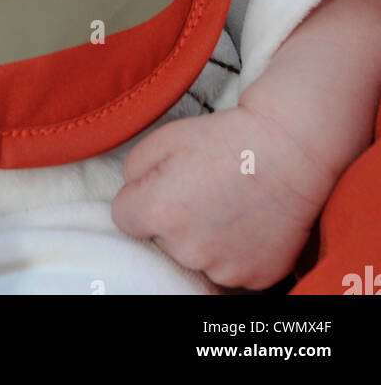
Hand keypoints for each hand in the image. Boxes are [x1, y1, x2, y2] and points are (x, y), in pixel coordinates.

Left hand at [111, 104, 334, 289]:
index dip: (142, 197)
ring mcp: (224, 268)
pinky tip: (248, 222)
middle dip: (174, 220)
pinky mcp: (255, 279)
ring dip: (204, 239)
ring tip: (229, 204)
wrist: (289, 150)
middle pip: (162, 241)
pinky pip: (230, 269)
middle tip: (203, 189)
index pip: (125, 218)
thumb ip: (133, 170)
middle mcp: (188, 249)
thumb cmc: (227, 138)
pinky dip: (235, 252)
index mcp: (159, 212)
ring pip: (197, 258)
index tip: (163, 185)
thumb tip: (132, 192)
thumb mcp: (165, 136)